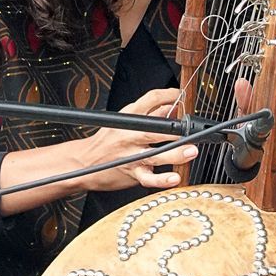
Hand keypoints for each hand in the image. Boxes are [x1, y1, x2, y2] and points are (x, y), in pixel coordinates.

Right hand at [79, 87, 198, 192]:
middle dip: (176, 129)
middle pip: (155, 128)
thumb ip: (150, 114)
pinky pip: (148, 178)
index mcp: (128, 117)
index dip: (169, 95)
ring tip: (190, 152)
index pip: (150, 99)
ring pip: (155, 154)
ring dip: (175, 153)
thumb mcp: (125, 121)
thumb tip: (173, 107)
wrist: (84, 163)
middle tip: (192, 130)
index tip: (181, 95)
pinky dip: (162, 180)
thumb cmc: (107, 141)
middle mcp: (130, 134)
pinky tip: (174, 178)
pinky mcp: (131, 172)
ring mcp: (130, 155)